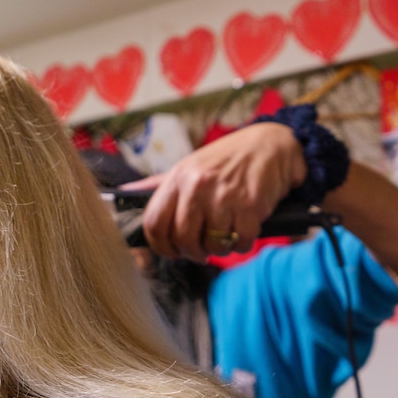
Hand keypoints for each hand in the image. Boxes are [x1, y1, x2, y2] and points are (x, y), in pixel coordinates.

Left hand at [121, 123, 305, 261]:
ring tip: (227, 236)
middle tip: (203, 250)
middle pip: (183, 239)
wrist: (271, 145)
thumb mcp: (191, 166)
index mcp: (178, 177)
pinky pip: (241, 242)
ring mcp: (224, 196)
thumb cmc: (228, 159)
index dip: (162, 246)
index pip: (154, 223)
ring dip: (221, 249)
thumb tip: (125, 194)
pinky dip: (243, 244)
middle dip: (194, 252)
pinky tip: (245, 231)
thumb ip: (160, 185)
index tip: (174, 251)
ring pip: (213, 245)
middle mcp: (197, 185)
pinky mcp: (250, 206)